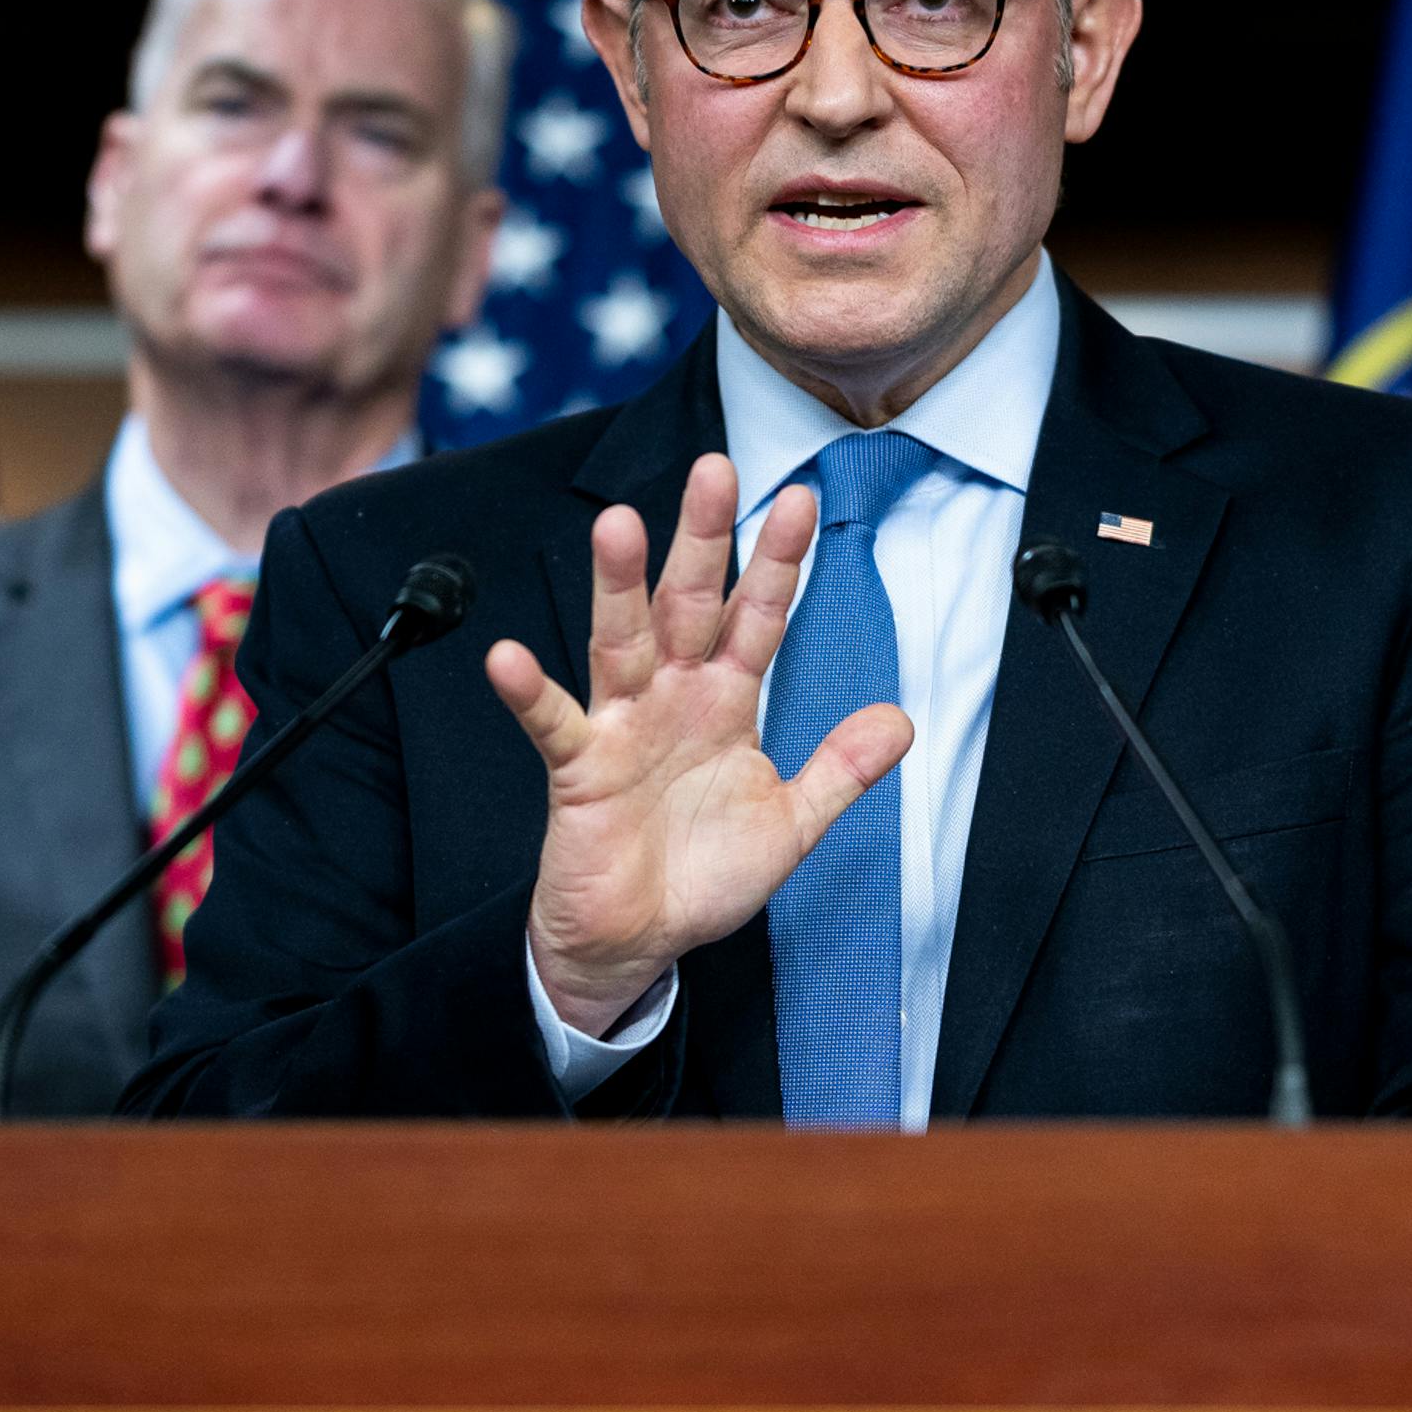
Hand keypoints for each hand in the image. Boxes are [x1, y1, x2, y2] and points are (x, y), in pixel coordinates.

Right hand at [488, 452, 912, 1035]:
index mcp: (725, 702)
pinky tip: (511, 658)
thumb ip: (840, 770)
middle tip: (716, 469)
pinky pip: (553, 723)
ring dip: (618, 584)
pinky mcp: (578, 770)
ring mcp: (621, 726)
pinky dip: (529, 692)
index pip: (757, 618)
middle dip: (704, 538)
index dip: (778, 564)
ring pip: (620, 640)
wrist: (640, 942)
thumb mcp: (790, 823)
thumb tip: (900, 720)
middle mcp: (673, 698)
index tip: (800, 500)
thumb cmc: (703, 876)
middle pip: (689, 603)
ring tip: (617, 523)